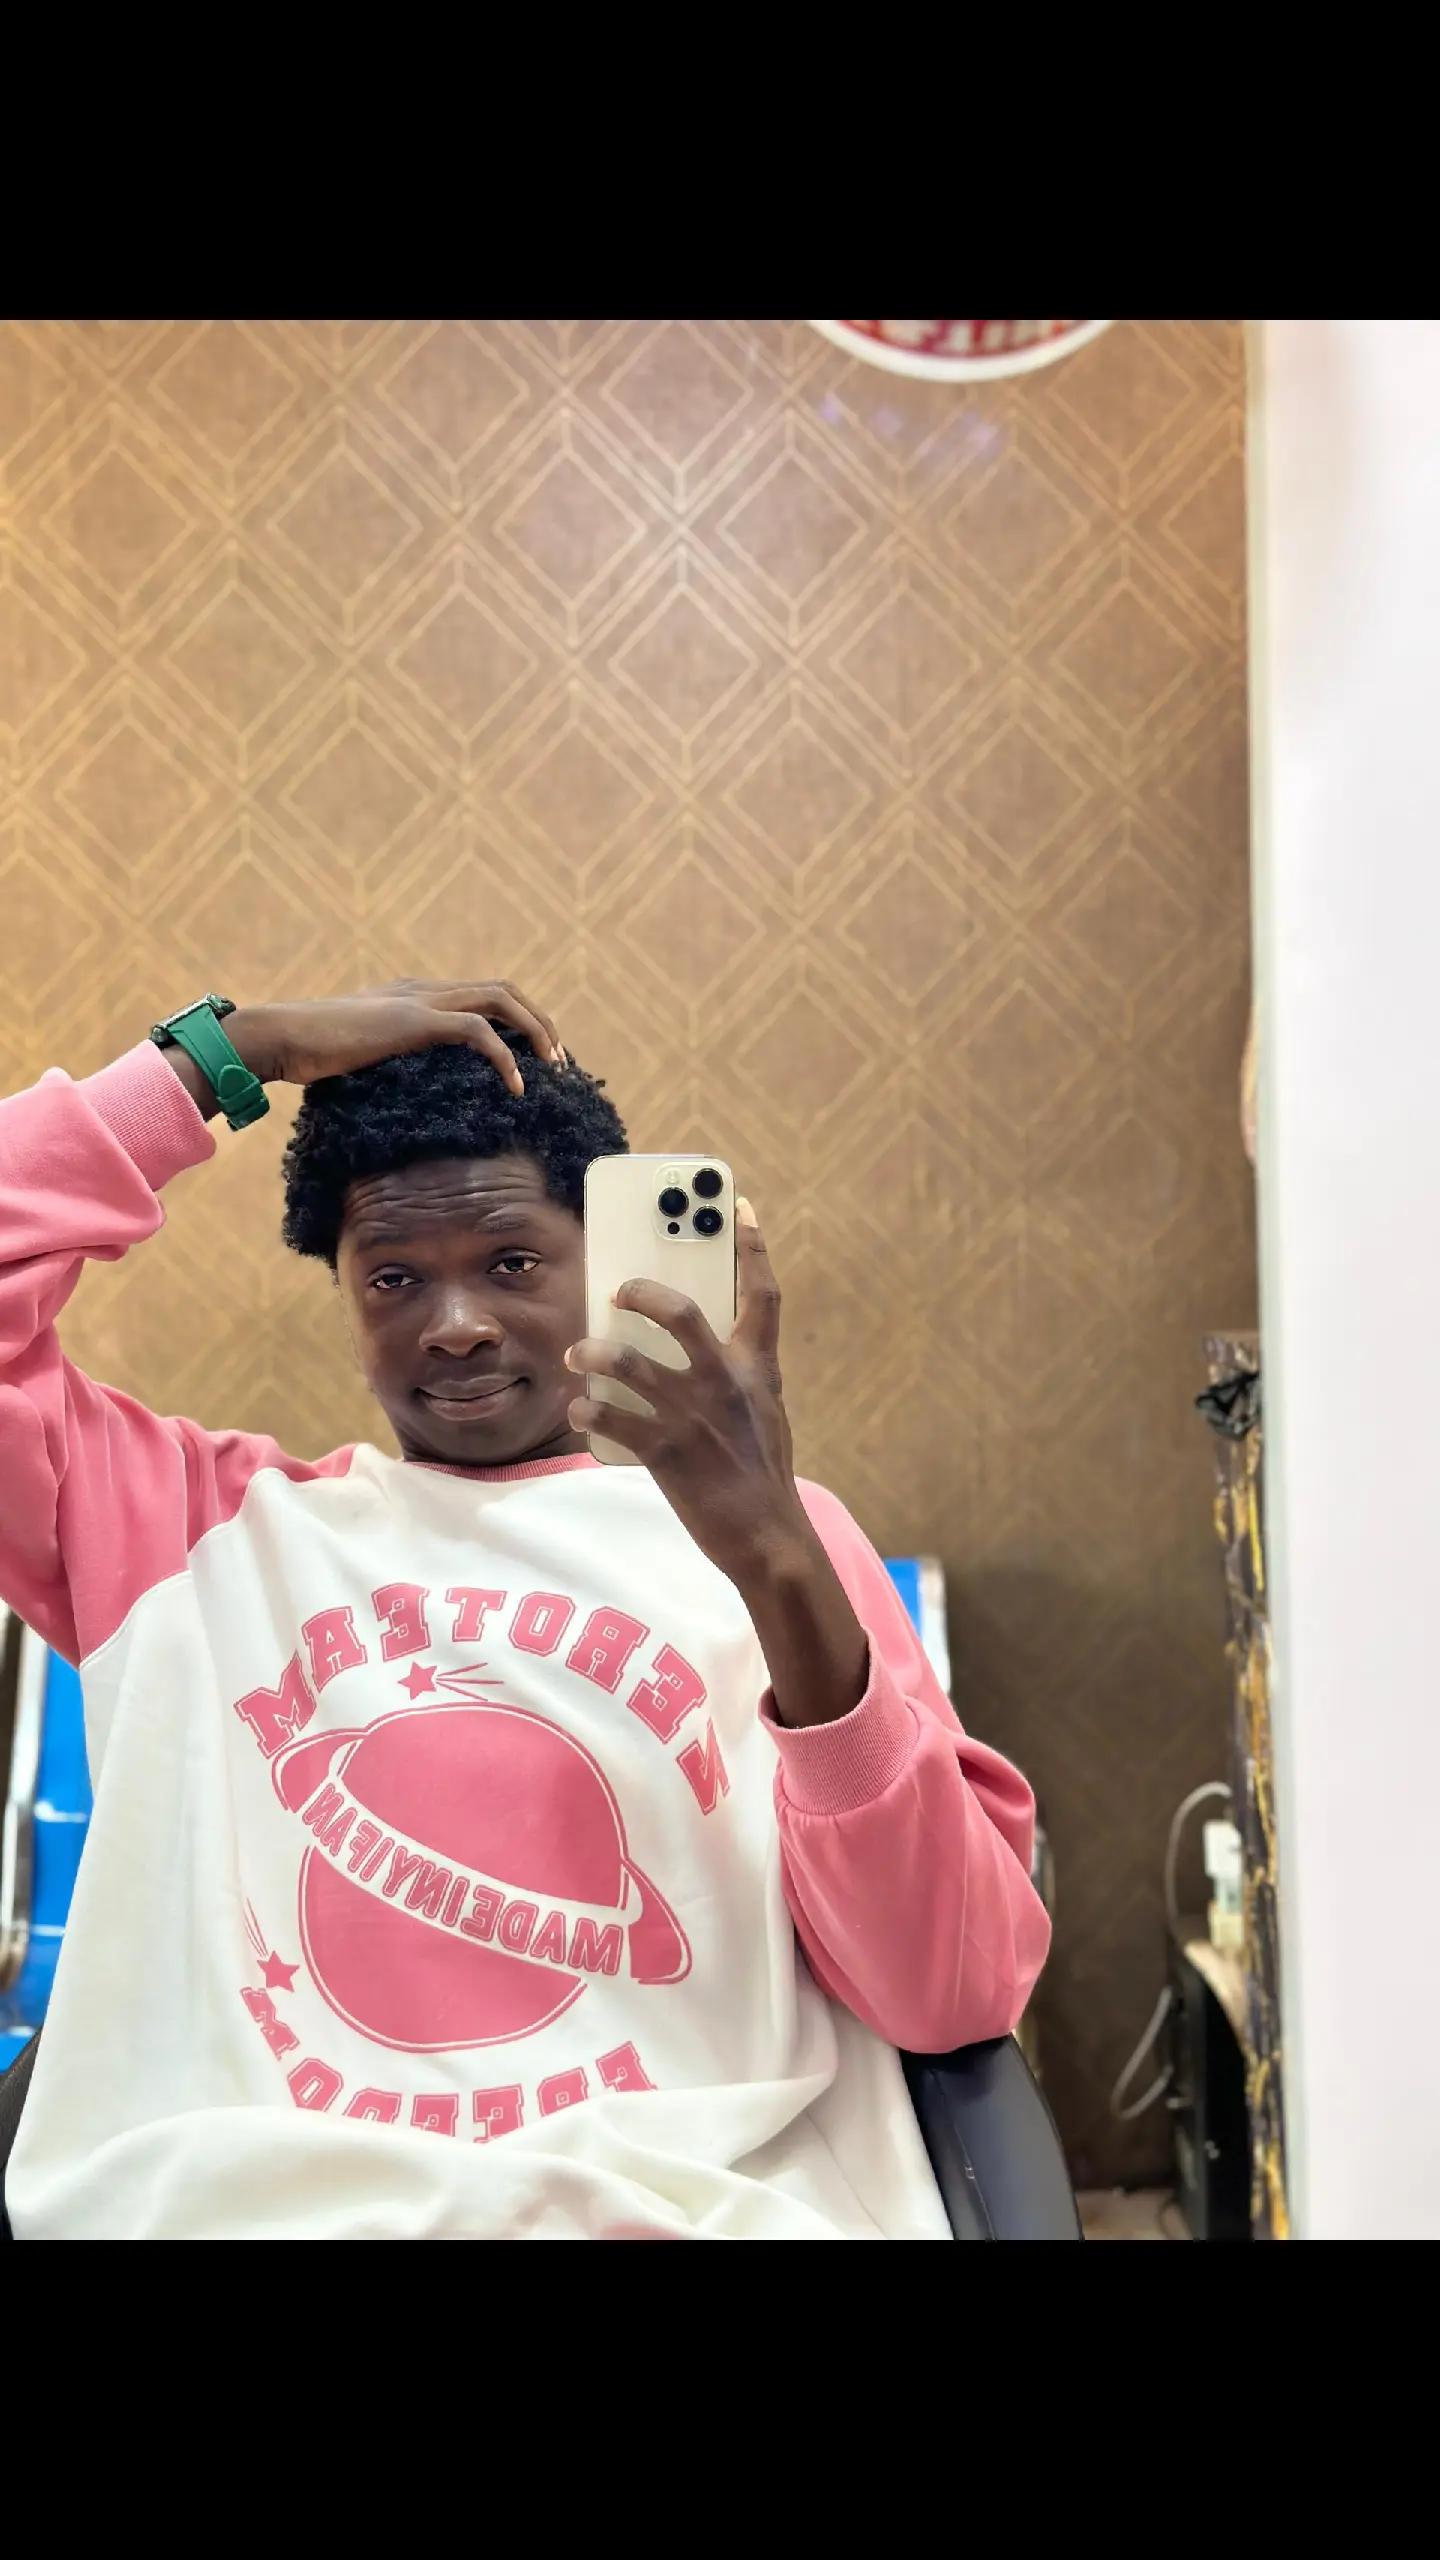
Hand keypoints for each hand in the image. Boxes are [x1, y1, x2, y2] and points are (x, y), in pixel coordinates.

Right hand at [166, 980, 564, 1116]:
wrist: (281, 1036)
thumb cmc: (310, 1053)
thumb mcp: (361, 1057)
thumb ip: (388, 1063)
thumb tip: (402, 1097)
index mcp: (415, 995)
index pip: (483, 995)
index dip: (519, 1021)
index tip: (537, 1058)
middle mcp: (424, 989)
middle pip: (504, 990)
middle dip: (541, 1023)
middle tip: (561, 1064)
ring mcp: (420, 1000)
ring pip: (500, 1000)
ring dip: (536, 1032)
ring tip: (554, 1069)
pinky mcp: (414, 1020)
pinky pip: (477, 1031)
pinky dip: (505, 1057)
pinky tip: (516, 1086)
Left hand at [567, 1202, 869, 1725]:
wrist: (768, 1538)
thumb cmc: (760, 1474)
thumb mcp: (765, 1413)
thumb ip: (737, 1374)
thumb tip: (696, 1346)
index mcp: (757, 1369)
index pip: (762, 1294)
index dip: (751, 1246)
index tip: (739, 1206)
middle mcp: (727, 1383)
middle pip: (684, 1312)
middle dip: (644, 1294)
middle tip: (619, 1290)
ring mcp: (696, 1416)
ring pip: (632, 1364)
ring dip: (596, 1355)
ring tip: (578, 1355)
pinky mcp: (668, 1453)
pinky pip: (614, 1418)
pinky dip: (589, 1410)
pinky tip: (579, 1408)